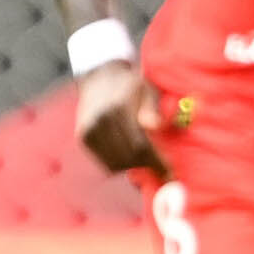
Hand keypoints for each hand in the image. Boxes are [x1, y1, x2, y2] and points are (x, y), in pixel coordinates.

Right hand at [70, 59, 166, 178]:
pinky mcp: (83, 138)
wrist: (99, 78)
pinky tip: (128, 154)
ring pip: (116, 164)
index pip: (140, 145)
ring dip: (133, 166)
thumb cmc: (131, 86)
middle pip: (129, 158)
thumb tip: (155, 126)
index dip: (157, 163)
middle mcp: (101, 120)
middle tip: (160, 167)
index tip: (170, 174)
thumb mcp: (147, 90)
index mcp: (119, 108)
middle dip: (147, 166)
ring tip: (143, 158)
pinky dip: (119, 164)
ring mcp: (89, 130)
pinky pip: (105, 163)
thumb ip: (152, 109)